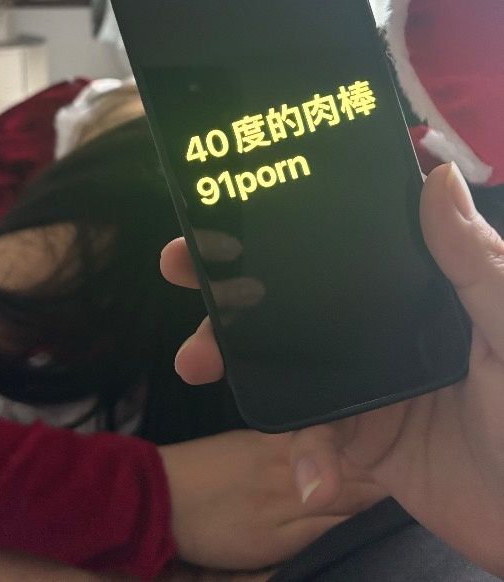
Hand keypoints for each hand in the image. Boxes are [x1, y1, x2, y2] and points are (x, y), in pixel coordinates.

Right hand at [161, 163, 503, 576]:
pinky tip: (311, 477)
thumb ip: (475, 262)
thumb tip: (435, 178)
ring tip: (195, 361)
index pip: (341, 243)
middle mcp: (380, 326)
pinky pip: (312, 438)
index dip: (284, 221)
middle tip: (181, 265)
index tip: (231, 201)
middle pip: (294, 294)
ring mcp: (364, 382)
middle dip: (231, 280)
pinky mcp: (359, 439)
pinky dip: (304, 457)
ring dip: (233, 359)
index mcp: (417, 287)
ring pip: (283, 358)